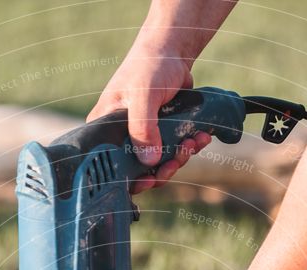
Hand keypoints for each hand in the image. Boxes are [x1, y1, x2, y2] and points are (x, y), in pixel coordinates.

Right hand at [87, 38, 210, 193]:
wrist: (172, 52)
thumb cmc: (150, 66)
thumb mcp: (143, 94)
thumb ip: (143, 128)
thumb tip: (149, 162)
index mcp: (106, 130)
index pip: (112, 167)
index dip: (131, 180)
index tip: (150, 180)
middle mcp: (121, 137)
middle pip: (139, 171)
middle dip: (162, 170)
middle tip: (178, 159)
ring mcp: (142, 137)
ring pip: (159, 164)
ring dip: (179, 157)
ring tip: (193, 142)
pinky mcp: (161, 135)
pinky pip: (173, 152)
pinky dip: (188, 148)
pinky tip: (199, 137)